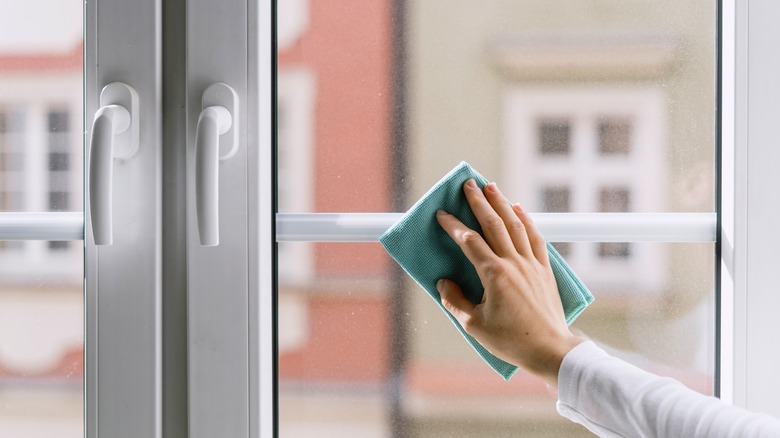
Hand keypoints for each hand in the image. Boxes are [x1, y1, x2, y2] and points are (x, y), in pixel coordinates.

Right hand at [435, 179, 584, 385]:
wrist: (550, 350)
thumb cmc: (511, 340)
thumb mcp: (474, 325)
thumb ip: (455, 301)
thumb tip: (443, 284)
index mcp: (494, 274)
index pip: (469, 241)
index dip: (453, 226)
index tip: (441, 214)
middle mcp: (514, 263)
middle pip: (494, 224)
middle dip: (479, 202)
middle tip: (468, 184)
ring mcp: (532, 264)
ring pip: (515, 225)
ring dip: (502, 203)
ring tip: (491, 187)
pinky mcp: (544, 270)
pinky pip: (535, 238)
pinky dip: (526, 220)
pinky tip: (519, 209)